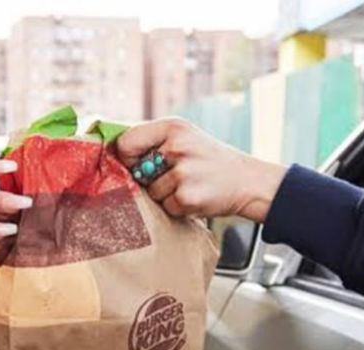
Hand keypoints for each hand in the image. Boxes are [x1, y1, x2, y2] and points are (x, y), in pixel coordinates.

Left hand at [117, 118, 286, 221]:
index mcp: (173, 127)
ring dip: (165, 195)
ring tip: (188, 185)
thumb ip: (153, 140)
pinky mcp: (187, 197)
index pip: (126, 142)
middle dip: (149, 179)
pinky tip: (195, 197)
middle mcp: (177, 147)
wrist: (248, 181)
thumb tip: (115, 151)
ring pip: (151, 192)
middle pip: (137, 171)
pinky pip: (166, 207)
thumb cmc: (210, 160)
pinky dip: (177, 208)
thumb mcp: (185, 137)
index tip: (136, 163)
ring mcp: (183, 172)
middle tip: (174, 176)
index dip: (127, 157)